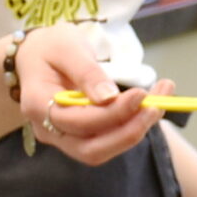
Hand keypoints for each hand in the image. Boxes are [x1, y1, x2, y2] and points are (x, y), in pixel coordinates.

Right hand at [16, 23, 165, 164]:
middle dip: (129, 132)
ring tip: (161, 102)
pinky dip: (130, 127)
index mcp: (37, 104)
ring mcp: (62, 136)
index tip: (141, 94)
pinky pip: (106, 140)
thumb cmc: (49, 47)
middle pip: (90, 149)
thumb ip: (86, 72)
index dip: (113, 113)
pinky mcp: (80, 136)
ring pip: (101, 150)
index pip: (79, 122)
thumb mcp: (67, 47)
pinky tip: (149, 107)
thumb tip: (109, 97)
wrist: (35, 55)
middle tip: (157, 106)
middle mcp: (47, 129)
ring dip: (135, 131)